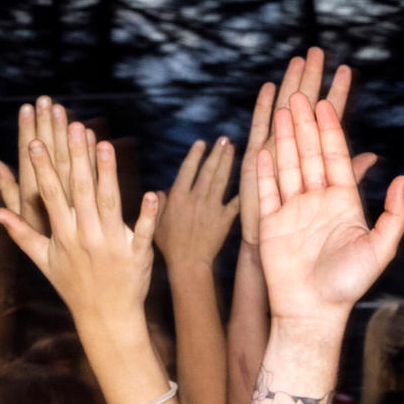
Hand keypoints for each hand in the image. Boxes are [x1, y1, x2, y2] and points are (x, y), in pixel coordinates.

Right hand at [0, 117, 159, 334]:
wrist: (106, 318)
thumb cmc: (74, 287)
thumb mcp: (43, 261)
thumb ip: (21, 233)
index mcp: (63, 235)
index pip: (50, 195)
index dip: (43, 168)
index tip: (34, 141)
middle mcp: (87, 236)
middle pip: (81, 191)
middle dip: (76, 158)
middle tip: (73, 126)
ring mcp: (113, 245)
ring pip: (110, 204)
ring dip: (108, 174)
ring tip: (104, 143)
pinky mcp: (137, 254)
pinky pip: (144, 232)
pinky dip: (149, 215)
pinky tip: (152, 193)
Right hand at [157, 137, 239, 270]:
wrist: (189, 264)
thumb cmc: (169, 246)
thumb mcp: (155, 224)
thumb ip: (157, 204)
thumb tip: (160, 191)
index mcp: (178, 197)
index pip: (188, 169)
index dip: (195, 155)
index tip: (202, 143)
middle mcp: (196, 198)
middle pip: (208, 170)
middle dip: (216, 152)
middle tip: (224, 139)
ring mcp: (211, 208)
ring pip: (221, 180)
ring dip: (227, 163)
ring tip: (233, 148)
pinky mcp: (224, 220)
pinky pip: (234, 202)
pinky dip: (241, 191)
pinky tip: (249, 179)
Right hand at [252, 95, 403, 330]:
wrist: (313, 313)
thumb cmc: (348, 285)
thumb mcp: (380, 248)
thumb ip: (393, 215)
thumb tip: (402, 181)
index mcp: (343, 203)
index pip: (337, 158)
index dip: (331, 130)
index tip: (326, 103)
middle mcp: (318, 203)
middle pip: (311, 154)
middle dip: (305, 124)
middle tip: (300, 94)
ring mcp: (293, 212)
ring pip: (288, 166)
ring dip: (285, 139)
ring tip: (281, 110)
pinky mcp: (271, 225)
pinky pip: (266, 192)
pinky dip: (265, 171)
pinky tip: (263, 149)